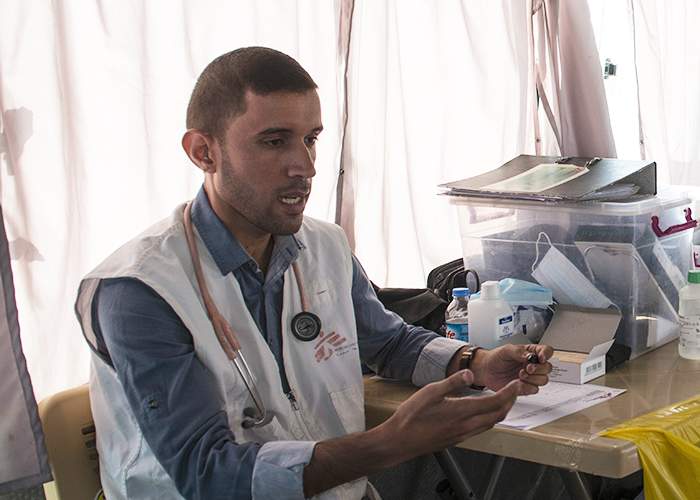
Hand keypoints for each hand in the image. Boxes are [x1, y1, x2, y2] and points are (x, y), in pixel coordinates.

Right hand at [380, 370, 519, 459]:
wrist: (400, 441)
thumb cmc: (411, 417)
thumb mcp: (430, 392)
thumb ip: (452, 382)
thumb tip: (469, 373)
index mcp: (461, 411)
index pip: (494, 402)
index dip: (509, 393)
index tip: (517, 384)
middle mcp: (466, 426)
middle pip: (498, 415)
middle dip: (510, 402)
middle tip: (514, 390)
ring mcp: (462, 435)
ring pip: (490, 423)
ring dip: (500, 411)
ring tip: (502, 399)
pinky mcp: (457, 439)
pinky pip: (481, 429)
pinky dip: (489, 418)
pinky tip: (481, 412)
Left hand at [470, 344, 552, 394]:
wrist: (486, 370)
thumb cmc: (496, 358)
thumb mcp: (506, 350)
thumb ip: (519, 352)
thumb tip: (530, 356)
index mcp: (531, 353)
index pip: (547, 351)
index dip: (546, 354)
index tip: (540, 358)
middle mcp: (533, 365)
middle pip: (548, 367)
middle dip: (539, 368)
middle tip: (527, 368)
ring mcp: (531, 377)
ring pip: (544, 380)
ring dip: (533, 378)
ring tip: (521, 374)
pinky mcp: (526, 387)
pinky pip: (534, 390)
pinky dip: (527, 387)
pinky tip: (518, 382)